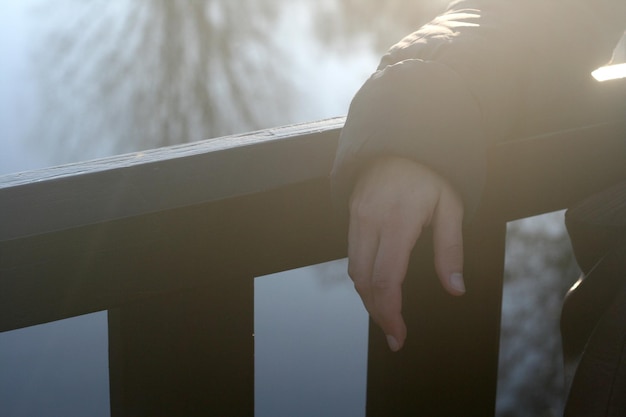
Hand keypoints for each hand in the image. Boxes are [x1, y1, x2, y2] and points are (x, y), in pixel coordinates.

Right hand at [347, 156, 464, 351]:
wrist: (399, 143)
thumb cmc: (429, 174)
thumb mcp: (451, 206)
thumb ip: (451, 250)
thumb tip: (455, 288)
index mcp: (397, 220)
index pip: (385, 279)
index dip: (389, 313)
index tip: (398, 335)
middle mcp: (370, 221)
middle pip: (363, 281)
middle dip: (377, 312)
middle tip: (394, 333)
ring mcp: (356, 218)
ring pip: (353, 271)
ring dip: (368, 297)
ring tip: (387, 314)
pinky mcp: (351, 216)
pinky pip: (352, 255)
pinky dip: (363, 278)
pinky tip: (378, 287)